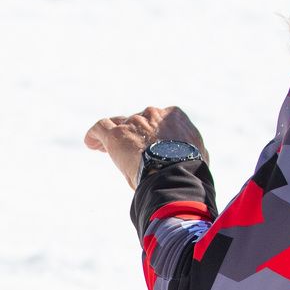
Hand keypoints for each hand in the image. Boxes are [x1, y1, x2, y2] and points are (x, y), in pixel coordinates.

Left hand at [83, 106, 208, 187]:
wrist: (176, 174)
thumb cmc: (190, 170)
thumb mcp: (198, 155)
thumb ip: (191, 150)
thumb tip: (194, 159)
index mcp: (174, 116)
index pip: (159, 121)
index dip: (151, 133)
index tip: (148, 145)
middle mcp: (152, 114)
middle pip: (138, 122)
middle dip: (133, 135)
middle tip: (128, 151)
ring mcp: (133, 122)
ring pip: (118, 124)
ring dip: (114, 136)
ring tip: (104, 149)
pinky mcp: (116, 135)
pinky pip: (100, 128)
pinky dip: (94, 136)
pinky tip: (90, 144)